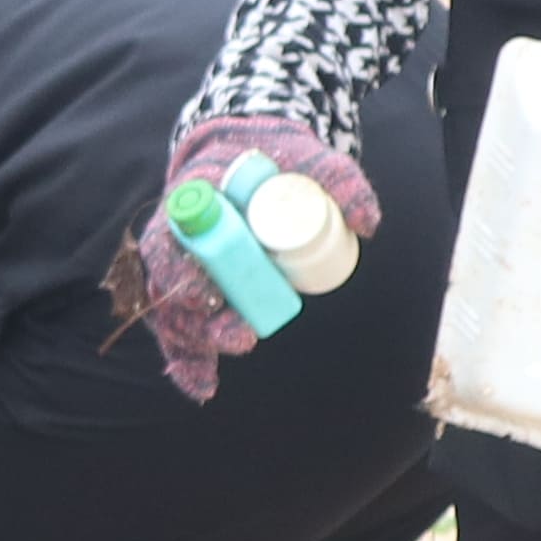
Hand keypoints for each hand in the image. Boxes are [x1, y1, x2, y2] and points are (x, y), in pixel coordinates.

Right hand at [118, 116, 371, 402]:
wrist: (250, 152)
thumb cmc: (278, 155)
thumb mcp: (309, 156)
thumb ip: (340, 180)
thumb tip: (368, 224)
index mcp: (195, 196)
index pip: (177, 236)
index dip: (184, 269)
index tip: (205, 296)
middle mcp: (177, 233)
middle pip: (172, 284)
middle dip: (199, 321)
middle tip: (239, 339)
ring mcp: (180, 263)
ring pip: (172, 311)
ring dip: (194, 346)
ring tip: (214, 376)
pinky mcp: (191, 289)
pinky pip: (180, 327)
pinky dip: (189, 360)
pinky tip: (203, 389)